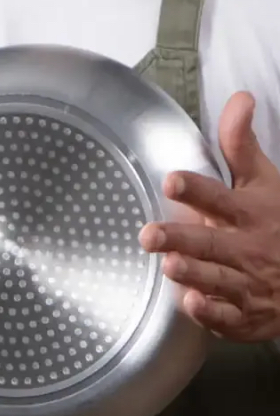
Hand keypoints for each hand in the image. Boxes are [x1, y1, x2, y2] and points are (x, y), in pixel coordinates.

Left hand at [139, 92, 279, 341]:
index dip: (197, 189)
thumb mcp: (264, 182)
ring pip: (217, 279)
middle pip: (210, 242)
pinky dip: (211, 313)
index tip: (172, 179)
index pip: (220, 198)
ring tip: (169, 266)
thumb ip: (241, 146)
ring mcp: (246, 283)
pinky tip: (191, 305)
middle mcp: (246, 247)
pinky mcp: (243, 315)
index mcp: (249, 212)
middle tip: (148, 235)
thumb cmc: (278, 222)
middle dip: (181, 238)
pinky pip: (227, 317)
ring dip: (193, 273)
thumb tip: (239, 98)